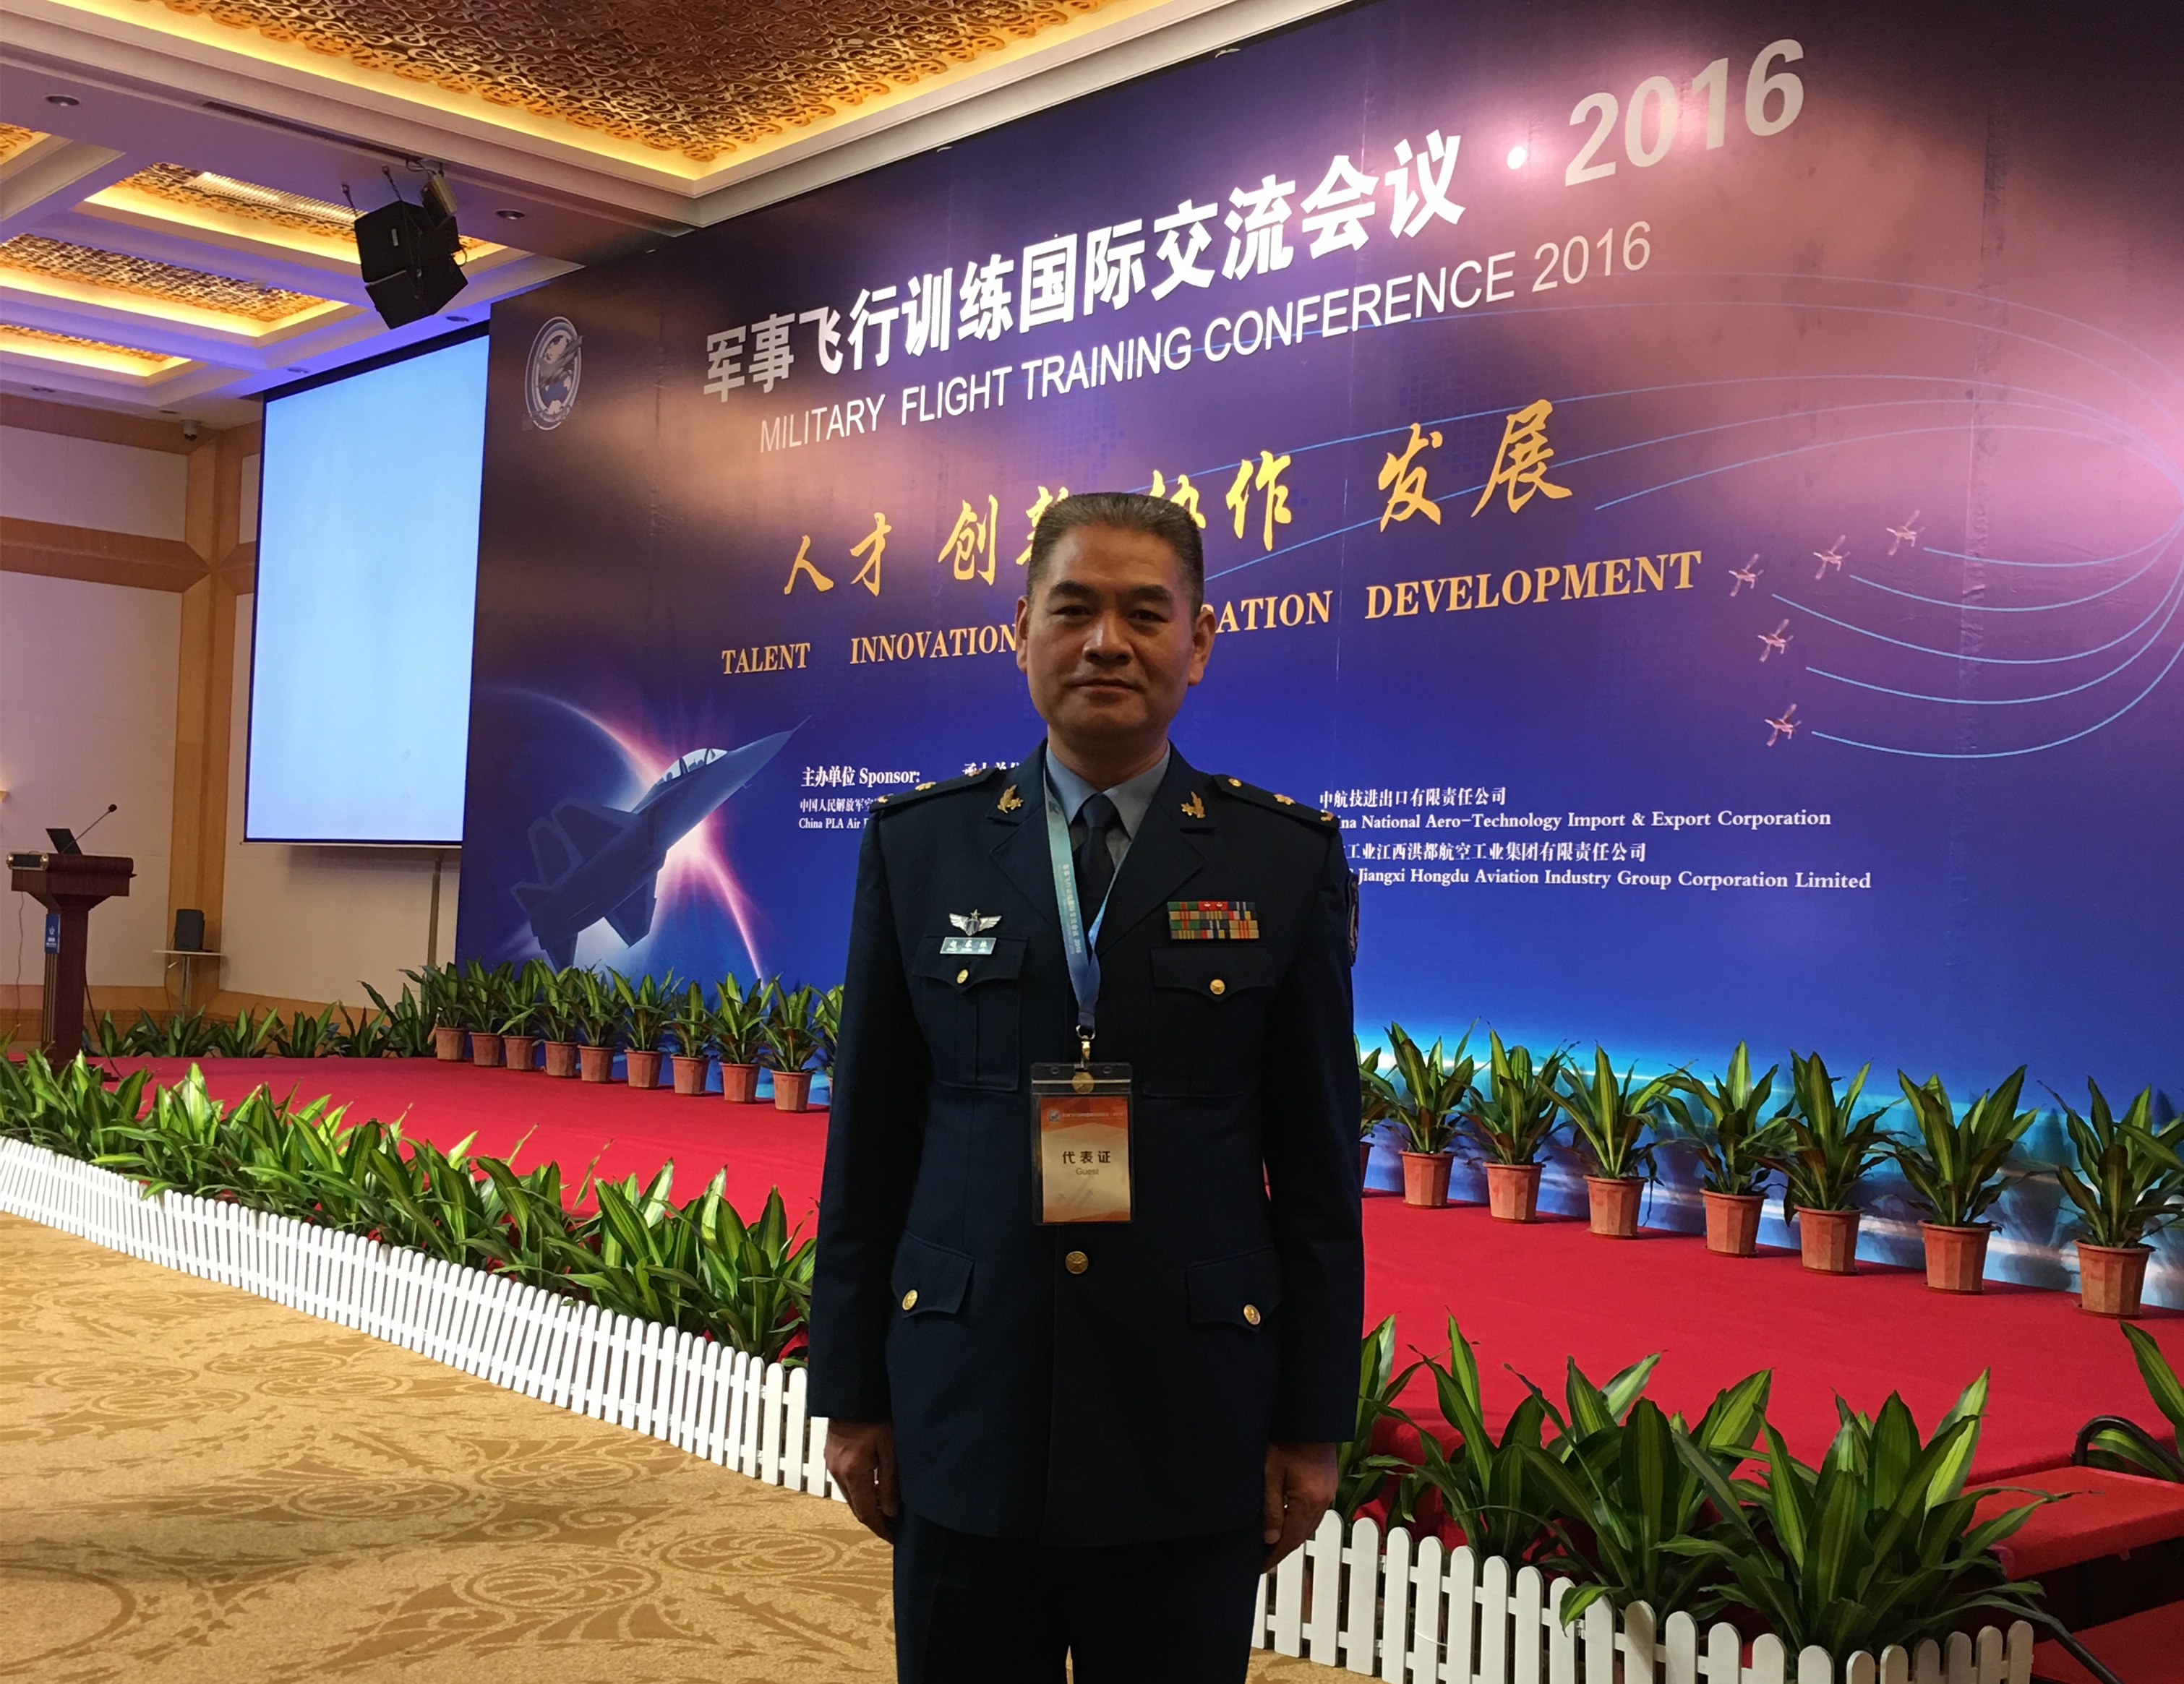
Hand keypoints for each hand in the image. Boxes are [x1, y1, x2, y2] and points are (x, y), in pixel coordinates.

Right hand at [825, 1419, 900, 1541]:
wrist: (852, 1394)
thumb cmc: (875, 1415)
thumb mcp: (890, 1448)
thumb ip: (890, 1482)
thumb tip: (890, 1512)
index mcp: (853, 1472)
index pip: (866, 1512)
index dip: (881, 1528)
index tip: (894, 1538)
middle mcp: (838, 1472)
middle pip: (856, 1508)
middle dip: (875, 1521)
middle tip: (893, 1528)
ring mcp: (832, 1465)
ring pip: (850, 1496)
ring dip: (867, 1506)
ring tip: (887, 1511)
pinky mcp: (832, 1457)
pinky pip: (846, 1483)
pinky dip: (860, 1492)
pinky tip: (874, 1489)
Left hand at [1261, 1439, 1337, 1568]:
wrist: (1308, 1415)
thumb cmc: (1286, 1438)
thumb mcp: (1270, 1473)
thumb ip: (1271, 1507)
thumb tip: (1270, 1538)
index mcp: (1310, 1500)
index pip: (1291, 1539)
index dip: (1274, 1555)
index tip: (1260, 1566)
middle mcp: (1324, 1499)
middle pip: (1302, 1535)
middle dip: (1283, 1549)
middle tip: (1264, 1560)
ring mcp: (1328, 1491)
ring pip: (1309, 1525)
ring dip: (1292, 1536)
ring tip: (1272, 1544)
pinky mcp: (1327, 1483)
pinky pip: (1314, 1511)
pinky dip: (1300, 1521)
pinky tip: (1288, 1520)